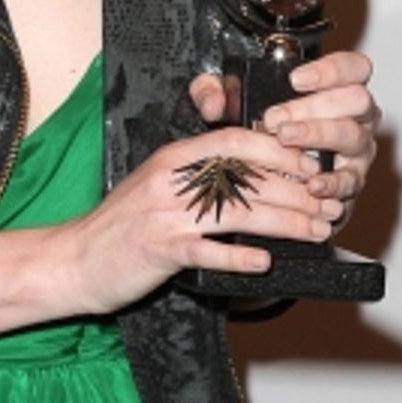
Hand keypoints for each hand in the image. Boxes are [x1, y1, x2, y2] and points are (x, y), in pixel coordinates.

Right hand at [57, 123, 333, 316]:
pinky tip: (265, 262)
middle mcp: (171, 180)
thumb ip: (200, 178)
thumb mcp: (159, 187)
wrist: (73, 259)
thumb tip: (255, 179)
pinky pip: (208, 251)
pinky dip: (240, 257)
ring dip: (286, 222)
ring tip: (316, 232)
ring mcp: (166, 215)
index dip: (280, 150)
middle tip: (328, 204)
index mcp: (174, 158)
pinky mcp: (160, 250)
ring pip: (239, 211)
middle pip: (247, 177)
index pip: (236, 140)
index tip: (311, 164)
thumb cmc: (121, 226)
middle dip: (297, 191)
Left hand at [191, 52, 378, 228]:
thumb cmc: (260, 130)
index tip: (295, 79)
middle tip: (276, 118)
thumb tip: (211, 102)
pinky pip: (351, 181)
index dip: (330, 69)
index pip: (353, 68)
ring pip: (353, 135)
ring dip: (318, 136)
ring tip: (285, 140)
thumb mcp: (229, 103)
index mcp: (338, 89)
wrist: (266, 177)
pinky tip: (311, 184)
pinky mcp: (351, 183)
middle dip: (313, 106)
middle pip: (356, 99)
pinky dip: (332, 183)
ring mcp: (358, 150)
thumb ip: (212, 92)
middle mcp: (357, 117)